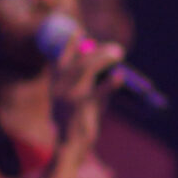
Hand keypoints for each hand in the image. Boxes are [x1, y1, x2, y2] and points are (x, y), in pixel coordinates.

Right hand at [55, 35, 120, 151]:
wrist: (69, 147)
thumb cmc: (77, 122)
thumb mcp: (77, 99)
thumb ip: (87, 82)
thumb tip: (104, 64)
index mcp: (56, 84)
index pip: (60, 58)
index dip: (69, 44)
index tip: (78, 30)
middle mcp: (60, 87)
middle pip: (80, 60)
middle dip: (99, 50)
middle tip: (117, 48)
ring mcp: (70, 96)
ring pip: (88, 68)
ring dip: (105, 58)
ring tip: (120, 53)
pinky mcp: (82, 107)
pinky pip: (99, 91)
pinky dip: (111, 83)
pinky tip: (120, 75)